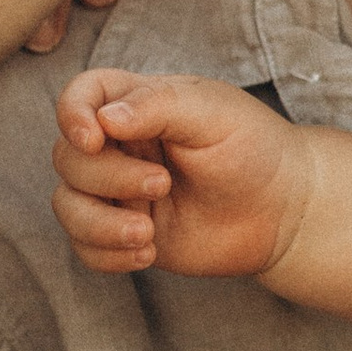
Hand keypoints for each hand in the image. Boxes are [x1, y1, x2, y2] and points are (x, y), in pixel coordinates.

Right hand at [51, 69, 304, 276]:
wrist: (284, 210)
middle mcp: (120, 147)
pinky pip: (85, 248)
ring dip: (98, 224)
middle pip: (68, 158)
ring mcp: (119, 193)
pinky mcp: (125, 233)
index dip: (71, 115)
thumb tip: (103, 117)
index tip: (94, 138)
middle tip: (162, 183)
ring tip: (146, 234)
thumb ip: (158, 105)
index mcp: (137, 105)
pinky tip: (148, 254)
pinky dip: (106, 254)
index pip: (80, 96)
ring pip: (67, 206)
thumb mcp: (214, 113)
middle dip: (107, 177)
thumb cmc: (253, 148)